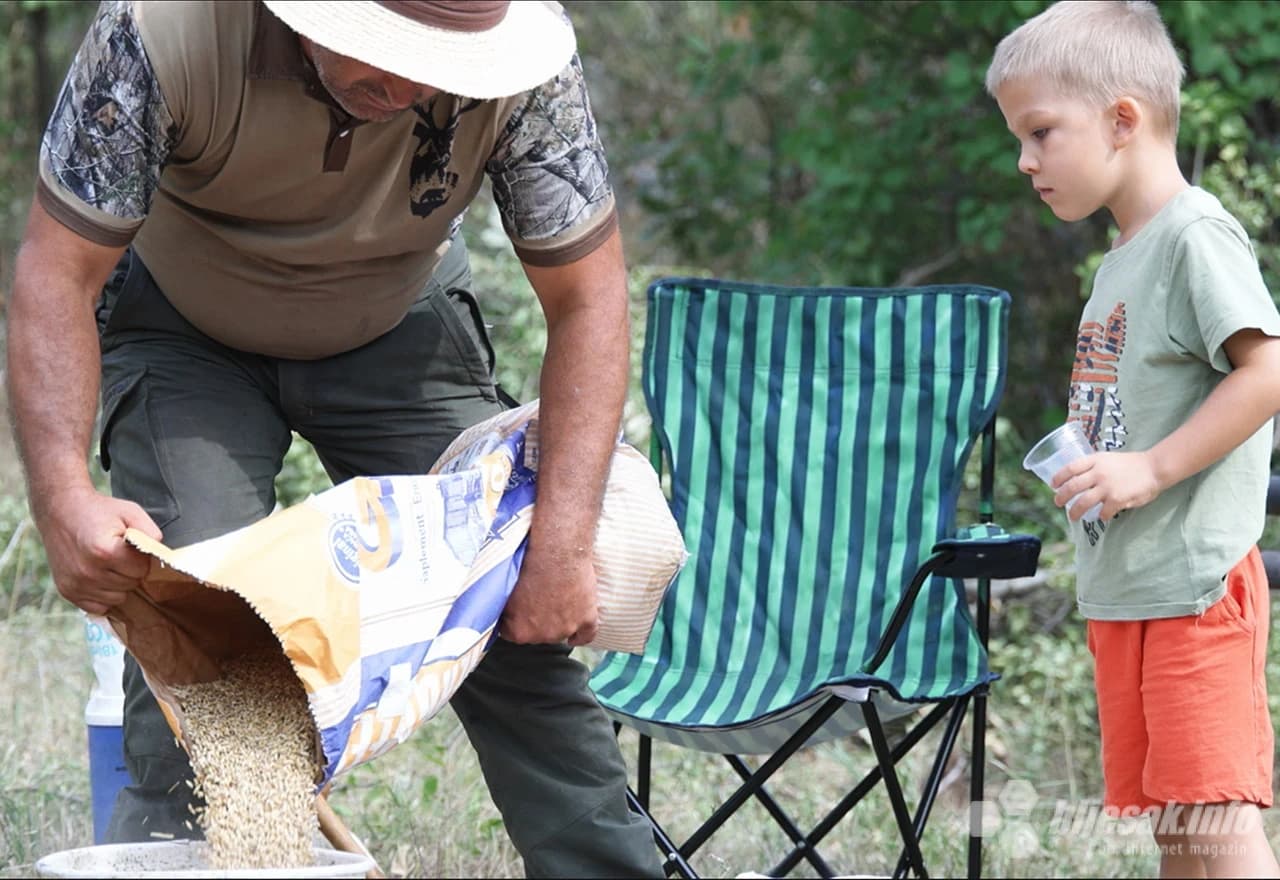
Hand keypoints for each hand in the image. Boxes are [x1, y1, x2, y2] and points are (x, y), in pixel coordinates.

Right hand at [33, 486, 162, 614]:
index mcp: (105, 551)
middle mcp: (88, 572)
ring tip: (107, 563)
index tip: (130, 547)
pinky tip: (98, 576)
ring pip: (117, 598)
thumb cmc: (99, 511)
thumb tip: (161, 553)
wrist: (61, 511)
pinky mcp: (67, 592)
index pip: (141, 570)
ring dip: (118, 583)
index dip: (140, 558)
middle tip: (118, 554)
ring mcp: (76, 584)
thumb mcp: (130, 511)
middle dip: (130, 570)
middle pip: (130, 584)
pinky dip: (102, 595)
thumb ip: (150, 532)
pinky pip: (98, 606)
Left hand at [498, 545, 599, 646]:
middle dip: (536, 620)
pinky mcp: (587, 619)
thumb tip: (503, 612)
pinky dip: (581, 634)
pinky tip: (576, 633)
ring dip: (558, 622)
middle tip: (538, 600)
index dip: (514, 618)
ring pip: (560, 633)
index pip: (511, 633)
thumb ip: (503, 608)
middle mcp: (543, 635)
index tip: (517, 609)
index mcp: (519, 631)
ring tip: (556, 601)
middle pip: (538, 634)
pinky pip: (586, 636)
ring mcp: (566, 629)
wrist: (556, 550)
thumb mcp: (505, 589)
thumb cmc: (529, 564)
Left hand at [1052, 450, 1161, 522]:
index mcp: (1095, 460)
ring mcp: (1107, 487)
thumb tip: (1078, 477)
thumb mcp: (1108, 458)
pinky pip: (1103, 512)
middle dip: (1061, 497)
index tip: (1053, 485)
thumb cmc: (1131, 463)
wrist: (1155, 467)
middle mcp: (1098, 473)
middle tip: (1057, 502)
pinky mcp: (1117, 499)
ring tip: (1072, 516)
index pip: (1070, 468)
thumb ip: (1094, 466)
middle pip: (1072, 487)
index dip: (1058, 477)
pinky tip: (1102, 516)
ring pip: (1083, 502)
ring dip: (1074, 511)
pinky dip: (1101, 516)